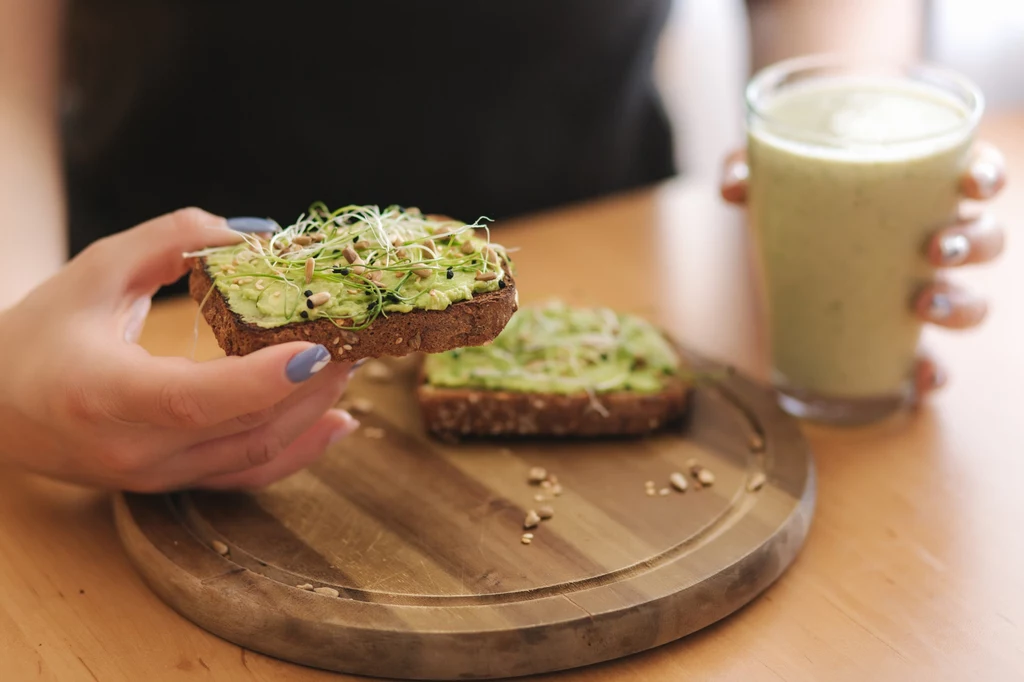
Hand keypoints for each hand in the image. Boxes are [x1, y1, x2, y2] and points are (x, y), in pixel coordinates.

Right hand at [0, 208, 358, 491]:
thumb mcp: (97, 269)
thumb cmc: (43, 332)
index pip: (191, 400)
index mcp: (99, 394)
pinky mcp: (172, 484)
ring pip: (254, 456)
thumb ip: (172, 240)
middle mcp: (131, 450)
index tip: (316, 349)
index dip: (260, 380)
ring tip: (353, 365)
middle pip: (242, 429)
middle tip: (356, 339)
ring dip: (314, 412)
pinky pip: (247, 477)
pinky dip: (299, 452)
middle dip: (311, 385)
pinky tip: (338, 421)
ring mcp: (154, 477)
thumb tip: (256, 236)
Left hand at [719, 143, 1006, 402]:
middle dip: (974, 244)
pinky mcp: (890, 334)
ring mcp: (915, 289)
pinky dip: (931, 372)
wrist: (765, 246)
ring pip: (969, 299)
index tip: (972, 185)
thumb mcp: (763, 176)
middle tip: (935, 249)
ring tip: (922, 305)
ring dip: (960, 305)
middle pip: (983, 239)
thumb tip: (736, 188)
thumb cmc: (784, 194)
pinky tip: (917, 379)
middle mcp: (927, 238)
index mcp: (913, 189)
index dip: (985, 177)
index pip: (972, 174)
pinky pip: (927, 358)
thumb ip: (746, 169)